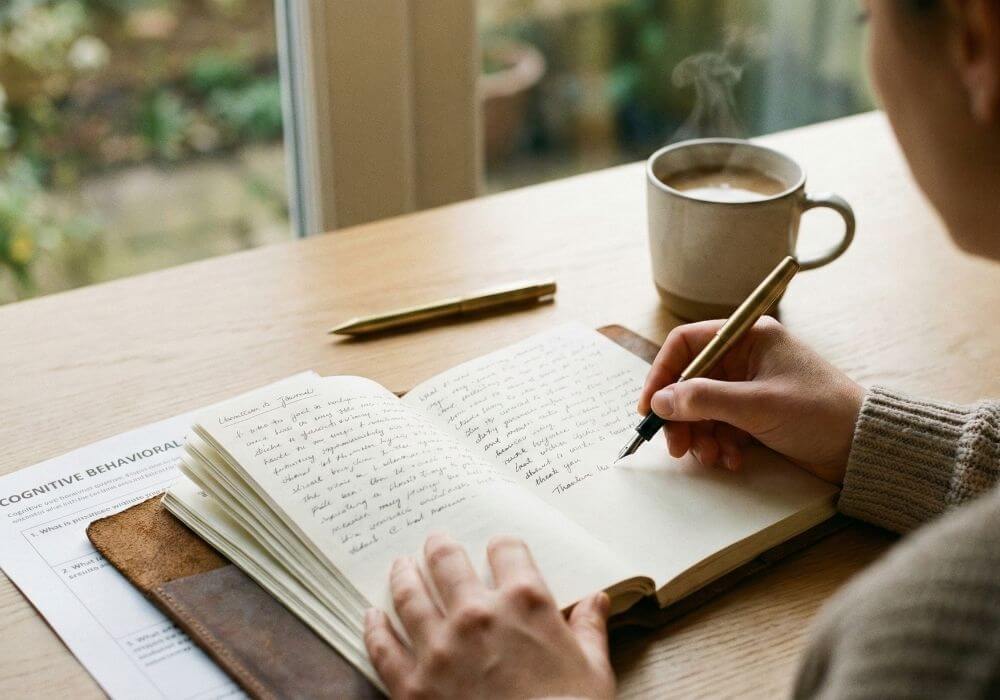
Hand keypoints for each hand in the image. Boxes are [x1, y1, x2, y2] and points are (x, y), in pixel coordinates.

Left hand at [364, 533, 614, 699]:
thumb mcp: (593, 670)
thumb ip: (589, 629)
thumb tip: (598, 600)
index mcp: (525, 602)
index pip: (508, 550)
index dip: (503, 547)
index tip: (498, 549)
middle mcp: (478, 615)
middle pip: (448, 562)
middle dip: (440, 548)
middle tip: (434, 542)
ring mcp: (440, 648)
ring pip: (410, 595)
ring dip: (403, 575)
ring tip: (400, 565)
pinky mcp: (413, 686)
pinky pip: (384, 648)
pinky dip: (375, 628)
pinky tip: (372, 616)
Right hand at [638, 317, 863, 483]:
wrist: (863, 446)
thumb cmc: (820, 412)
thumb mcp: (757, 405)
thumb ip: (704, 400)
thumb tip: (661, 401)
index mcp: (747, 337)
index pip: (687, 344)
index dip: (663, 373)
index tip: (650, 406)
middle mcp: (745, 357)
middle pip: (691, 381)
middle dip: (681, 415)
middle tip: (676, 445)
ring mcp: (750, 387)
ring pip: (704, 408)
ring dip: (701, 435)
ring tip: (711, 457)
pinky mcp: (757, 414)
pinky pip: (722, 425)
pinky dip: (720, 444)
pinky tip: (732, 460)